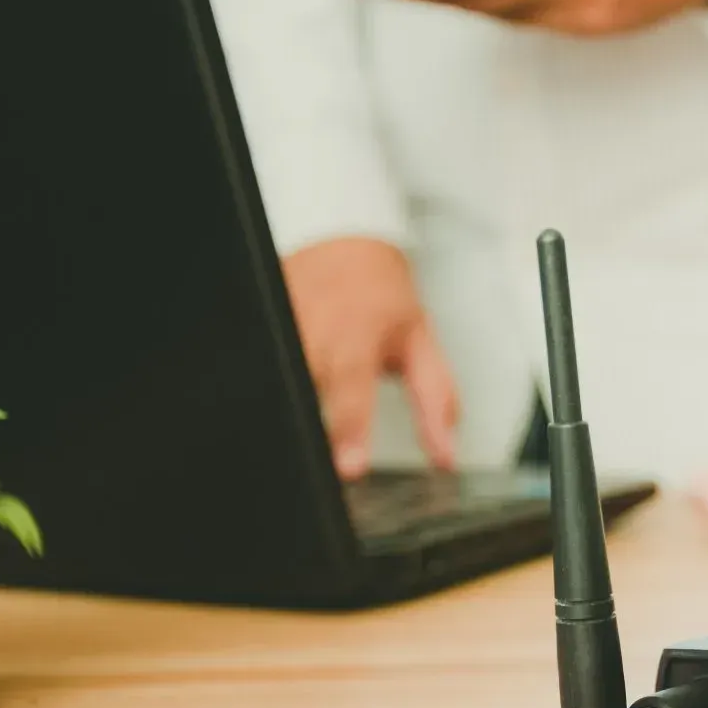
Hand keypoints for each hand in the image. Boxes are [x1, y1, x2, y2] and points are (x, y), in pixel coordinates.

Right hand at [281, 238, 457, 478]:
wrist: (343, 240)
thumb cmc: (382, 294)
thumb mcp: (421, 343)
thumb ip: (434, 402)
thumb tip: (446, 456)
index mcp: (357, 337)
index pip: (351, 392)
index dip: (349, 433)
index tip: (350, 468)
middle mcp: (314, 331)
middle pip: (304, 394)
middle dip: (314, 429)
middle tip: (324, 460)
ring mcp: (281, 324)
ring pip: (280, 381)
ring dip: (294, 407)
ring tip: (304, 429)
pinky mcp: (262, 321)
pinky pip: (264, 364)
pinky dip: (276, 386)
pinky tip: (286, 394)